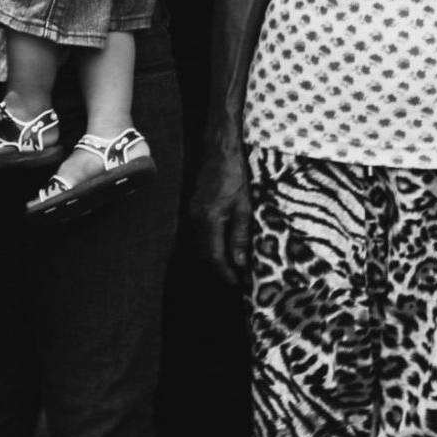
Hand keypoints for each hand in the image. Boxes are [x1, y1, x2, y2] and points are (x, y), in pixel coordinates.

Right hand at [190, 141, 252, 281]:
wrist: (219, 151)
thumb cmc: (235, 176)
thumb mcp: (244, 207)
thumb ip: (239, 235)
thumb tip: (239, 263)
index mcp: (208, 220)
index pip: (214, 256)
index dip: (225, 273)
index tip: (238, 285)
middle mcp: (195, 220)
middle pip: (205, 254)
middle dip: (221, 270)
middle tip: (239, 281)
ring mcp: (192, 214)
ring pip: (203, 245)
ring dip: (217, 258)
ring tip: (235, 267)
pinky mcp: (194, 209)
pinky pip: (202, 234)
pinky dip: (214, 245)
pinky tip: (227, 246)